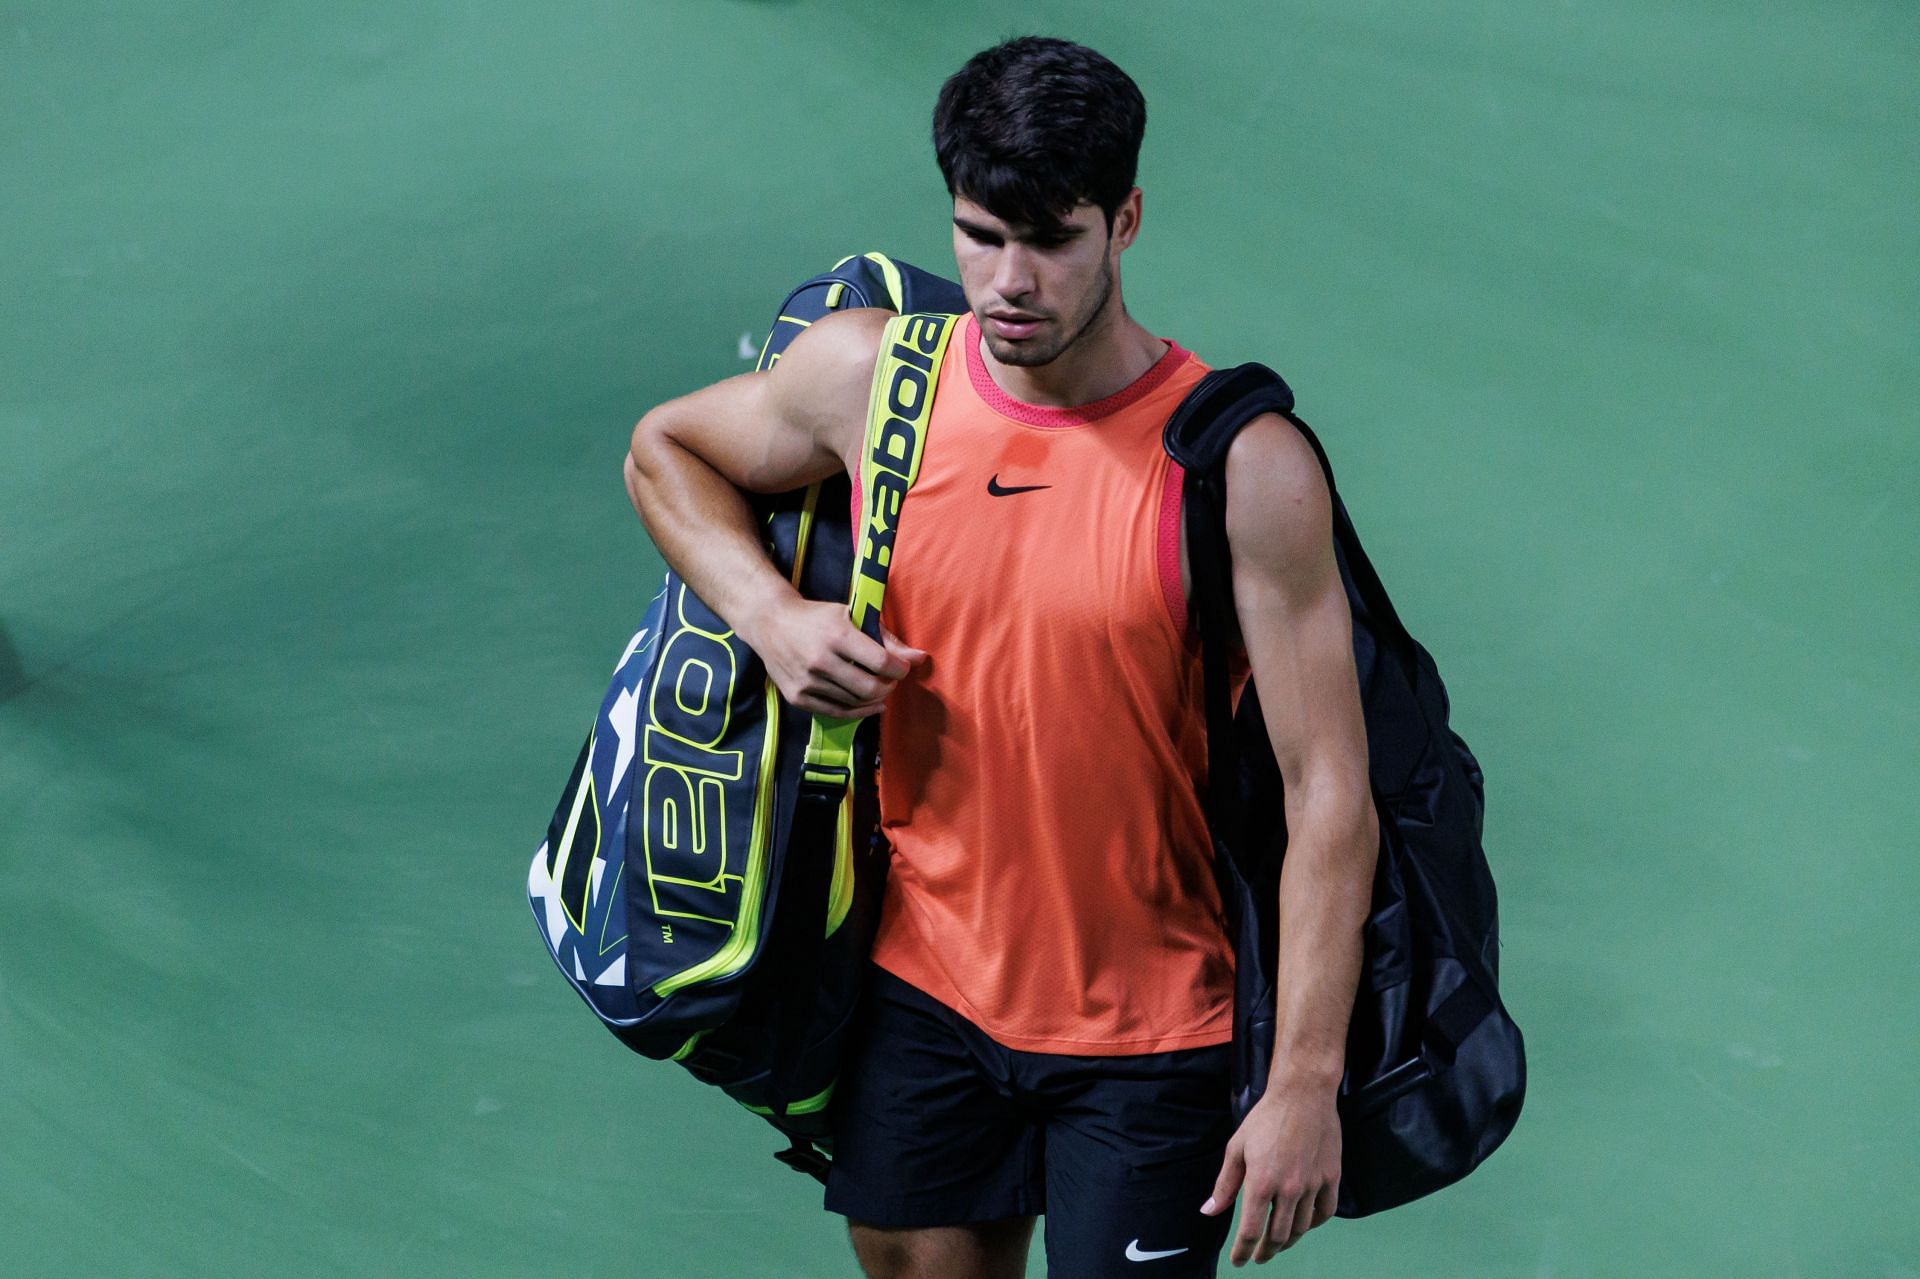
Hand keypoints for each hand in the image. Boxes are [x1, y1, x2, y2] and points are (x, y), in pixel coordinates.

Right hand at [750, 597, 926, 717]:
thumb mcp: (852, 616)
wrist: (770, 622)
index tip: (902, 667)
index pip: (881, 662)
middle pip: (869, 688)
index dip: (899, 669)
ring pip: (854, 702)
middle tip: (891, 679)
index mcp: (837, 635)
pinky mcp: (797, 696)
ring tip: (879, 687)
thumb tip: (921, 658)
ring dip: (874, 698)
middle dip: (888, 686)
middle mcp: (820, 660)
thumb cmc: (818, 616)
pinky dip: (858, 711)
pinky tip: (870, 705)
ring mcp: (807, 681)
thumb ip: (887, 637)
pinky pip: (836, 712)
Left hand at [1201, 1082, 1341, 1265]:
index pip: (1250, 1231)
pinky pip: (1325, 1212)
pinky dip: (1313, 1224)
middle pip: (1278, 1236)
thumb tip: (1210, 1211)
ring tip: (1277, 1245)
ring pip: (1301, 1228)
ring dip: (1287, 1242)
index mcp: (1261, 1183)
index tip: (1238, 1261)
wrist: (1303, 1095)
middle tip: (1258, 1256)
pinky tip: (1304, 1224)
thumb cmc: (1265, 1118)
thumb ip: (1225, 1184)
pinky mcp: (1331, 1178)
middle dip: (1265, 1252)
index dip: (1242, 1251)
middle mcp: (1288, 1189)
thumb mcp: (1236, 1148)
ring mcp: (1312, 1185)